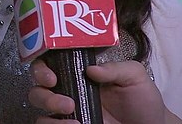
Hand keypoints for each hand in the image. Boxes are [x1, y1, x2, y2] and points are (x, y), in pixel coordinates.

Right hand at [28, 59, 181, 123]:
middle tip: (67, 103)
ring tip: (73, 116)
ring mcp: (69, 112)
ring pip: (40, 110)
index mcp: (79, 73)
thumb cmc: (143, 101)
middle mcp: (69, 91)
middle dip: (44, 95)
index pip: (50, 64)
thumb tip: (92, 69)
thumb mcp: (135, 76)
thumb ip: (115, 68)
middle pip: (38, 88)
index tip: (51, 77)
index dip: (42, 68)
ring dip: (50, 111)